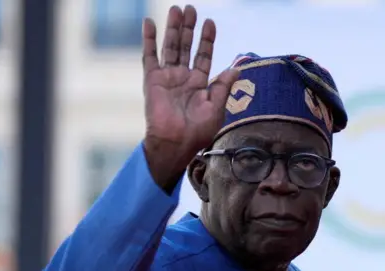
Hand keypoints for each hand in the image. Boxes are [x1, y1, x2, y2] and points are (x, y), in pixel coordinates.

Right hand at [141, 5, 238, 188]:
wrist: (176, 142)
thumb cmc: (198, 131)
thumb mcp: (217, 108)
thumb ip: (224, 86)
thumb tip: (236, 68)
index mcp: (199, 84)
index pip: (203, 56)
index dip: (207, 40)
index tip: (210, 23)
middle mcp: (183, 78)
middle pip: (187, 47)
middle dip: (189, 28)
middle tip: (191, 8)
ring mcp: (167, 77)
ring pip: (171, 47)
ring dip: (173, 28)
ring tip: (177, 9)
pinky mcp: (152, 79)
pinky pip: (149, 55)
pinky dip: (149, 39)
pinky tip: (149, 23)